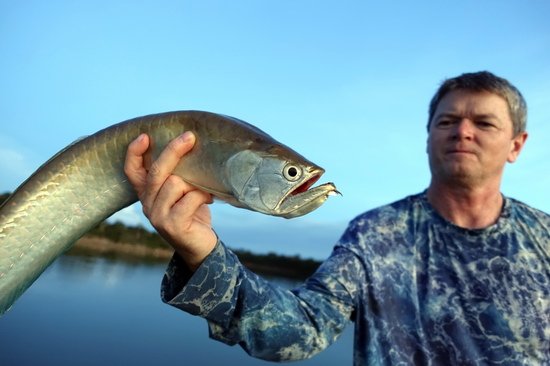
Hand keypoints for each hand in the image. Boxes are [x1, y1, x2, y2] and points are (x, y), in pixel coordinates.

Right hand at [124, 131, 217, 270]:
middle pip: (157, 171)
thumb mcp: (181, 192)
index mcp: (146, 194)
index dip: (134, 152)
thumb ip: (177, 176)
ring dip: (195, 182)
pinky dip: (202, 195)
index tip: (144, 136)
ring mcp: (158, 216)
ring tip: (204, 188)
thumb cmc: (192, 213)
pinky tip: (209, 199)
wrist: (200, 247)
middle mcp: (147, 204)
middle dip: (173, 150)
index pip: (132, 171)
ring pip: (175, 183)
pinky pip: (189, 199)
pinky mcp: (173, 225)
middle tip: (190, 137)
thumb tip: (189, 146)